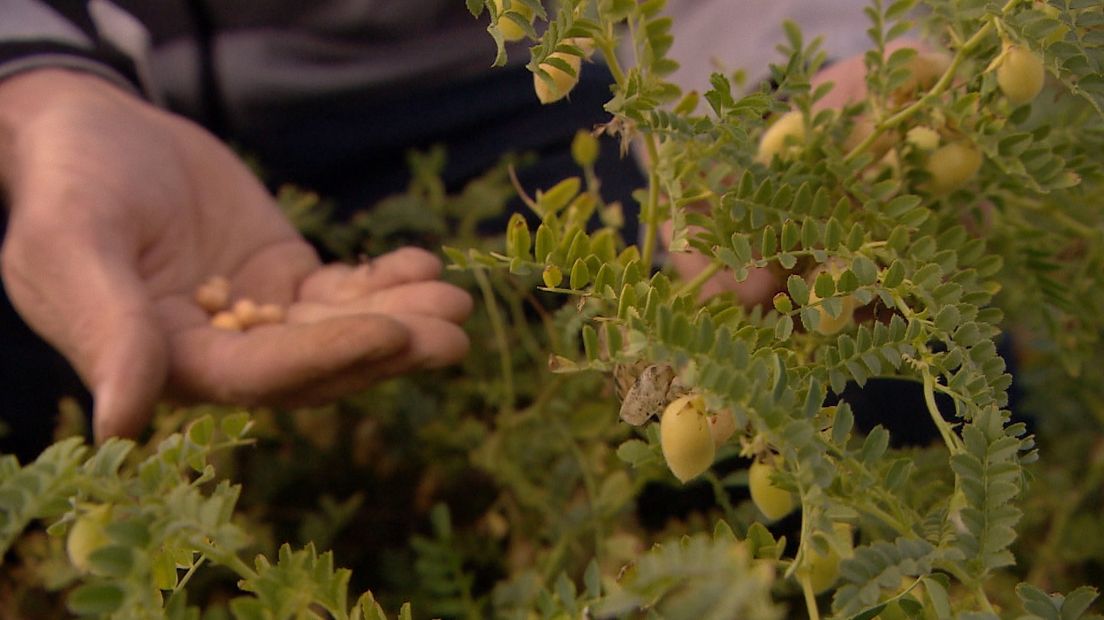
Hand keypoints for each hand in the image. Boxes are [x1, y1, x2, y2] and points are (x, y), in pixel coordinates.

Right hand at [0, 69, 471, 438]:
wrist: (95, 132)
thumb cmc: (69, 185)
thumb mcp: (71, 247)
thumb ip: (108, 328)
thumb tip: (120, 427)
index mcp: (168, 362)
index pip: (258, 376)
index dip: (326, 356)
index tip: (392, 332)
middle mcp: (222, 352)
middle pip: (318, 362)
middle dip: (388, 347)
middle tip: (454, 329)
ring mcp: (260, 316)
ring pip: (341, 328)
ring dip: (402, 316)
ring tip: (458, 300)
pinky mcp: (285, 279)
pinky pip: (343, 290)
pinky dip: (386, 280)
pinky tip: (424, 265)